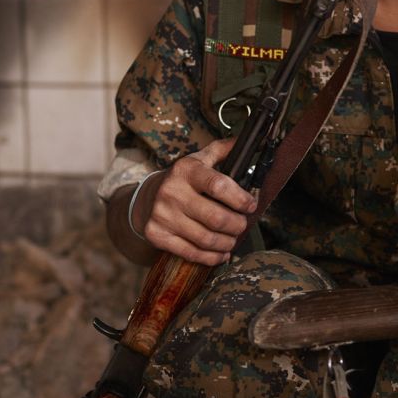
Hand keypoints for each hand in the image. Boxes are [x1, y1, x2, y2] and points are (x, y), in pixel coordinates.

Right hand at [134, 139, 258, 264]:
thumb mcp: (200, 159)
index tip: (251, 205)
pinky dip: (211, 257)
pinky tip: (221, 252)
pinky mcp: (156, 235)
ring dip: (227, 242)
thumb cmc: (183, 179)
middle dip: (237, 225)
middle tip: (243, 225)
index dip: (240, 199)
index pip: (219, 185)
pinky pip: (190, 253)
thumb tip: (250, 140)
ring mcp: (162, 215)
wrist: (146, 197)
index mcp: (186, 170)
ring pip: (205, 238)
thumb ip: (224, 150)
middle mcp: (172, 192)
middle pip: (215, 217)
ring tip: (233, 239)